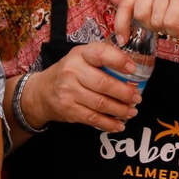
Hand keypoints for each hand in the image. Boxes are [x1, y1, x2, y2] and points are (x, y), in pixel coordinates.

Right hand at [24, 42, 141, 133]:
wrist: (42, 92)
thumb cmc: (70, 72)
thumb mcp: (82, 58)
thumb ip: (104, 58)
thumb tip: (133, 67)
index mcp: (80, 54)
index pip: (100, 53)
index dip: (119, 61)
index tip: (133, 70)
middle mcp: (72, 71)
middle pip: (104, 84)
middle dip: (125, 93)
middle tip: (137, 98)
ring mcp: (69, 92)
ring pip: (101, 104)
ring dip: (120, 110)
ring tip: (131, 111)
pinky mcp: (68, 109)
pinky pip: (93, 119)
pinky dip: (109, 124)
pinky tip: (119, 125)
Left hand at [112, 0, 178, 43]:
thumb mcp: (157, 7)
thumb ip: (136, 1)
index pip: (126, 5)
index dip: (121, 25)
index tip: (122, 40)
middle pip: (140, 16)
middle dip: (154, 26)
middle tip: (170, 21)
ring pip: (155, 22)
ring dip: (169, 29)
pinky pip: (169, 25)